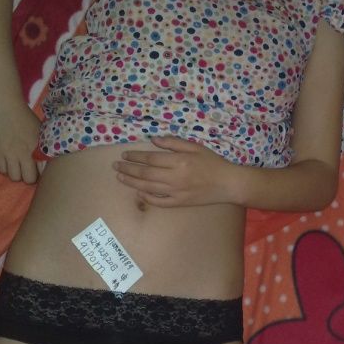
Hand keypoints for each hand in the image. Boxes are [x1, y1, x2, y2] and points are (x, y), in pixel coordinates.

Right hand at [0, 101, 41, 183]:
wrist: (6, 105)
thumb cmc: (26, 117)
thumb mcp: (41, 131)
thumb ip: (44, 148)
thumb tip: (47, 163)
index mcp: (39, 147)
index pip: (44, 172)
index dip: (43, 173)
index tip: (40, 168)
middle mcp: (25, 152)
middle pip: (29, 179)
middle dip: (30, 176)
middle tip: (29, 169)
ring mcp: (10, 153)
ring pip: (15, 177)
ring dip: (17, 173)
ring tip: (18, 164)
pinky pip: (2, 170)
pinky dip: (6, 168)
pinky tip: (8, 160)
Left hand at [114, 136, 235, 206]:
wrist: (227, 183)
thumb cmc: (212, 162)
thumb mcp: (195, 147)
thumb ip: (173, 143)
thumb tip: (153, 141)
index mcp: (179, 161)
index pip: (150, 158)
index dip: (135, 156)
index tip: (124, 154)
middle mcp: (175, 177)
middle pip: (145, 174)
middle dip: (128, 169)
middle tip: (115, 166)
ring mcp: (176, 192)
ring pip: (148, 188)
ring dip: (132, 183)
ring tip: (120, 177)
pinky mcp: (180, 203)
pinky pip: (159, 202)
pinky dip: (146, 198)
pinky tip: (138, 193)